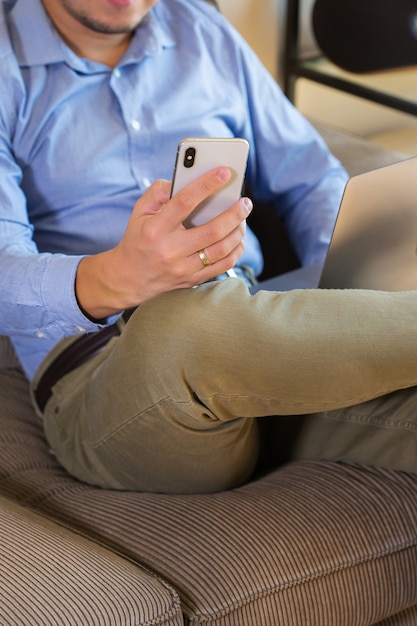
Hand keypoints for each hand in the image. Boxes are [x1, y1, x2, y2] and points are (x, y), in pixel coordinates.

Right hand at [76, 167, 252, 318]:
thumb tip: (184, 179)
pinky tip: (238, 239)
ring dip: (238, 232)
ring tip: (243, 219)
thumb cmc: (138, 239)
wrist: (128, 278)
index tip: (225, 172)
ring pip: (221, 250)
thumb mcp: (139, 212)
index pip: (184, 203)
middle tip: (245, 202)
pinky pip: (222, 266)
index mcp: (155, 229)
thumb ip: (158, 192)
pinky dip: (235, 251)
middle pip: (211, 230)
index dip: (207, 185)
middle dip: (234, 214)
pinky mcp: (191, 280)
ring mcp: (182, 268)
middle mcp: (170, 250)